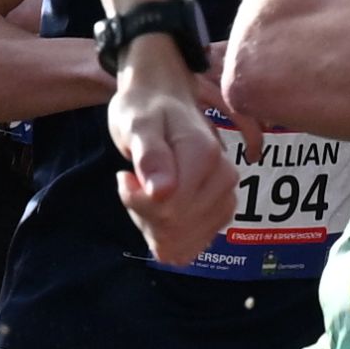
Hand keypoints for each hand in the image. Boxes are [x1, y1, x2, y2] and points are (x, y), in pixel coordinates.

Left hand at [109, 64, 226, 267]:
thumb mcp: (137, 124)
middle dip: (143, 214)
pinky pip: (191, 246)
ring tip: (146, 193)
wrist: (163, 103)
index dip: (137, 201)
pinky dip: (168, 236)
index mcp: (205, 154)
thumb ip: (149, 155)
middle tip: (133, 183)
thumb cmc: (146, 111)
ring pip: (183, 241)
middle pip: (176, 226)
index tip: (124, 176)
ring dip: (153, 226)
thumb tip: (161, 192)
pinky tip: (156, 213)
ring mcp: (225, 197)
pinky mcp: (220, 212)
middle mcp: (224, 178)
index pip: (169, 207)